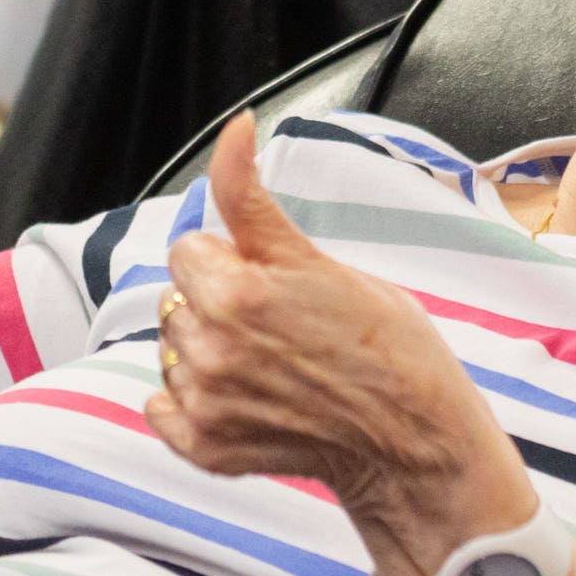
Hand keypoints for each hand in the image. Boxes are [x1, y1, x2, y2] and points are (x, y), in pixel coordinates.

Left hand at [145, 113, 536, 575]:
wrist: (414, 440)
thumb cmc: (387, 345)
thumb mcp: (320, 260)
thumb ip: (251, 201)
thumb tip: (234, 128)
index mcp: (233, 292)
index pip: (188, 250)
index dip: (231, 260)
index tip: (273, 281)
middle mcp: (209, 347)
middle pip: (177, 299)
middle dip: (216, 302)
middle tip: (279, 325)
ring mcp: (204, 402)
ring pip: (172, 350)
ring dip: (205, 351)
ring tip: (270, 365)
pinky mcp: (204, 447)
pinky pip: (161, 406)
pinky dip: (190, 403)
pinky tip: (244, 400)